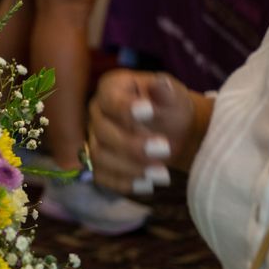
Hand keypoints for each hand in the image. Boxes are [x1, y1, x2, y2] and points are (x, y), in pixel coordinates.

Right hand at [87, 70, 199, 193]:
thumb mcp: (174, 96)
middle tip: (165, 150)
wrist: (173, 132)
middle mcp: (96, 113)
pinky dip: (125, 183)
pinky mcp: (97, 162)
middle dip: (132, 145)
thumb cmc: (170, 108)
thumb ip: (166, 91)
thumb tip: (160, 84)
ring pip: (99, 157)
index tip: (149, 112)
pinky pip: (101, 176)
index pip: (109, 99)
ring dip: (130, 167)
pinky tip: (148, 184)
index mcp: (112, 89)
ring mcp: (94, 139)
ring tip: (162, 174)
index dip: (125, 107)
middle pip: (102, 131)